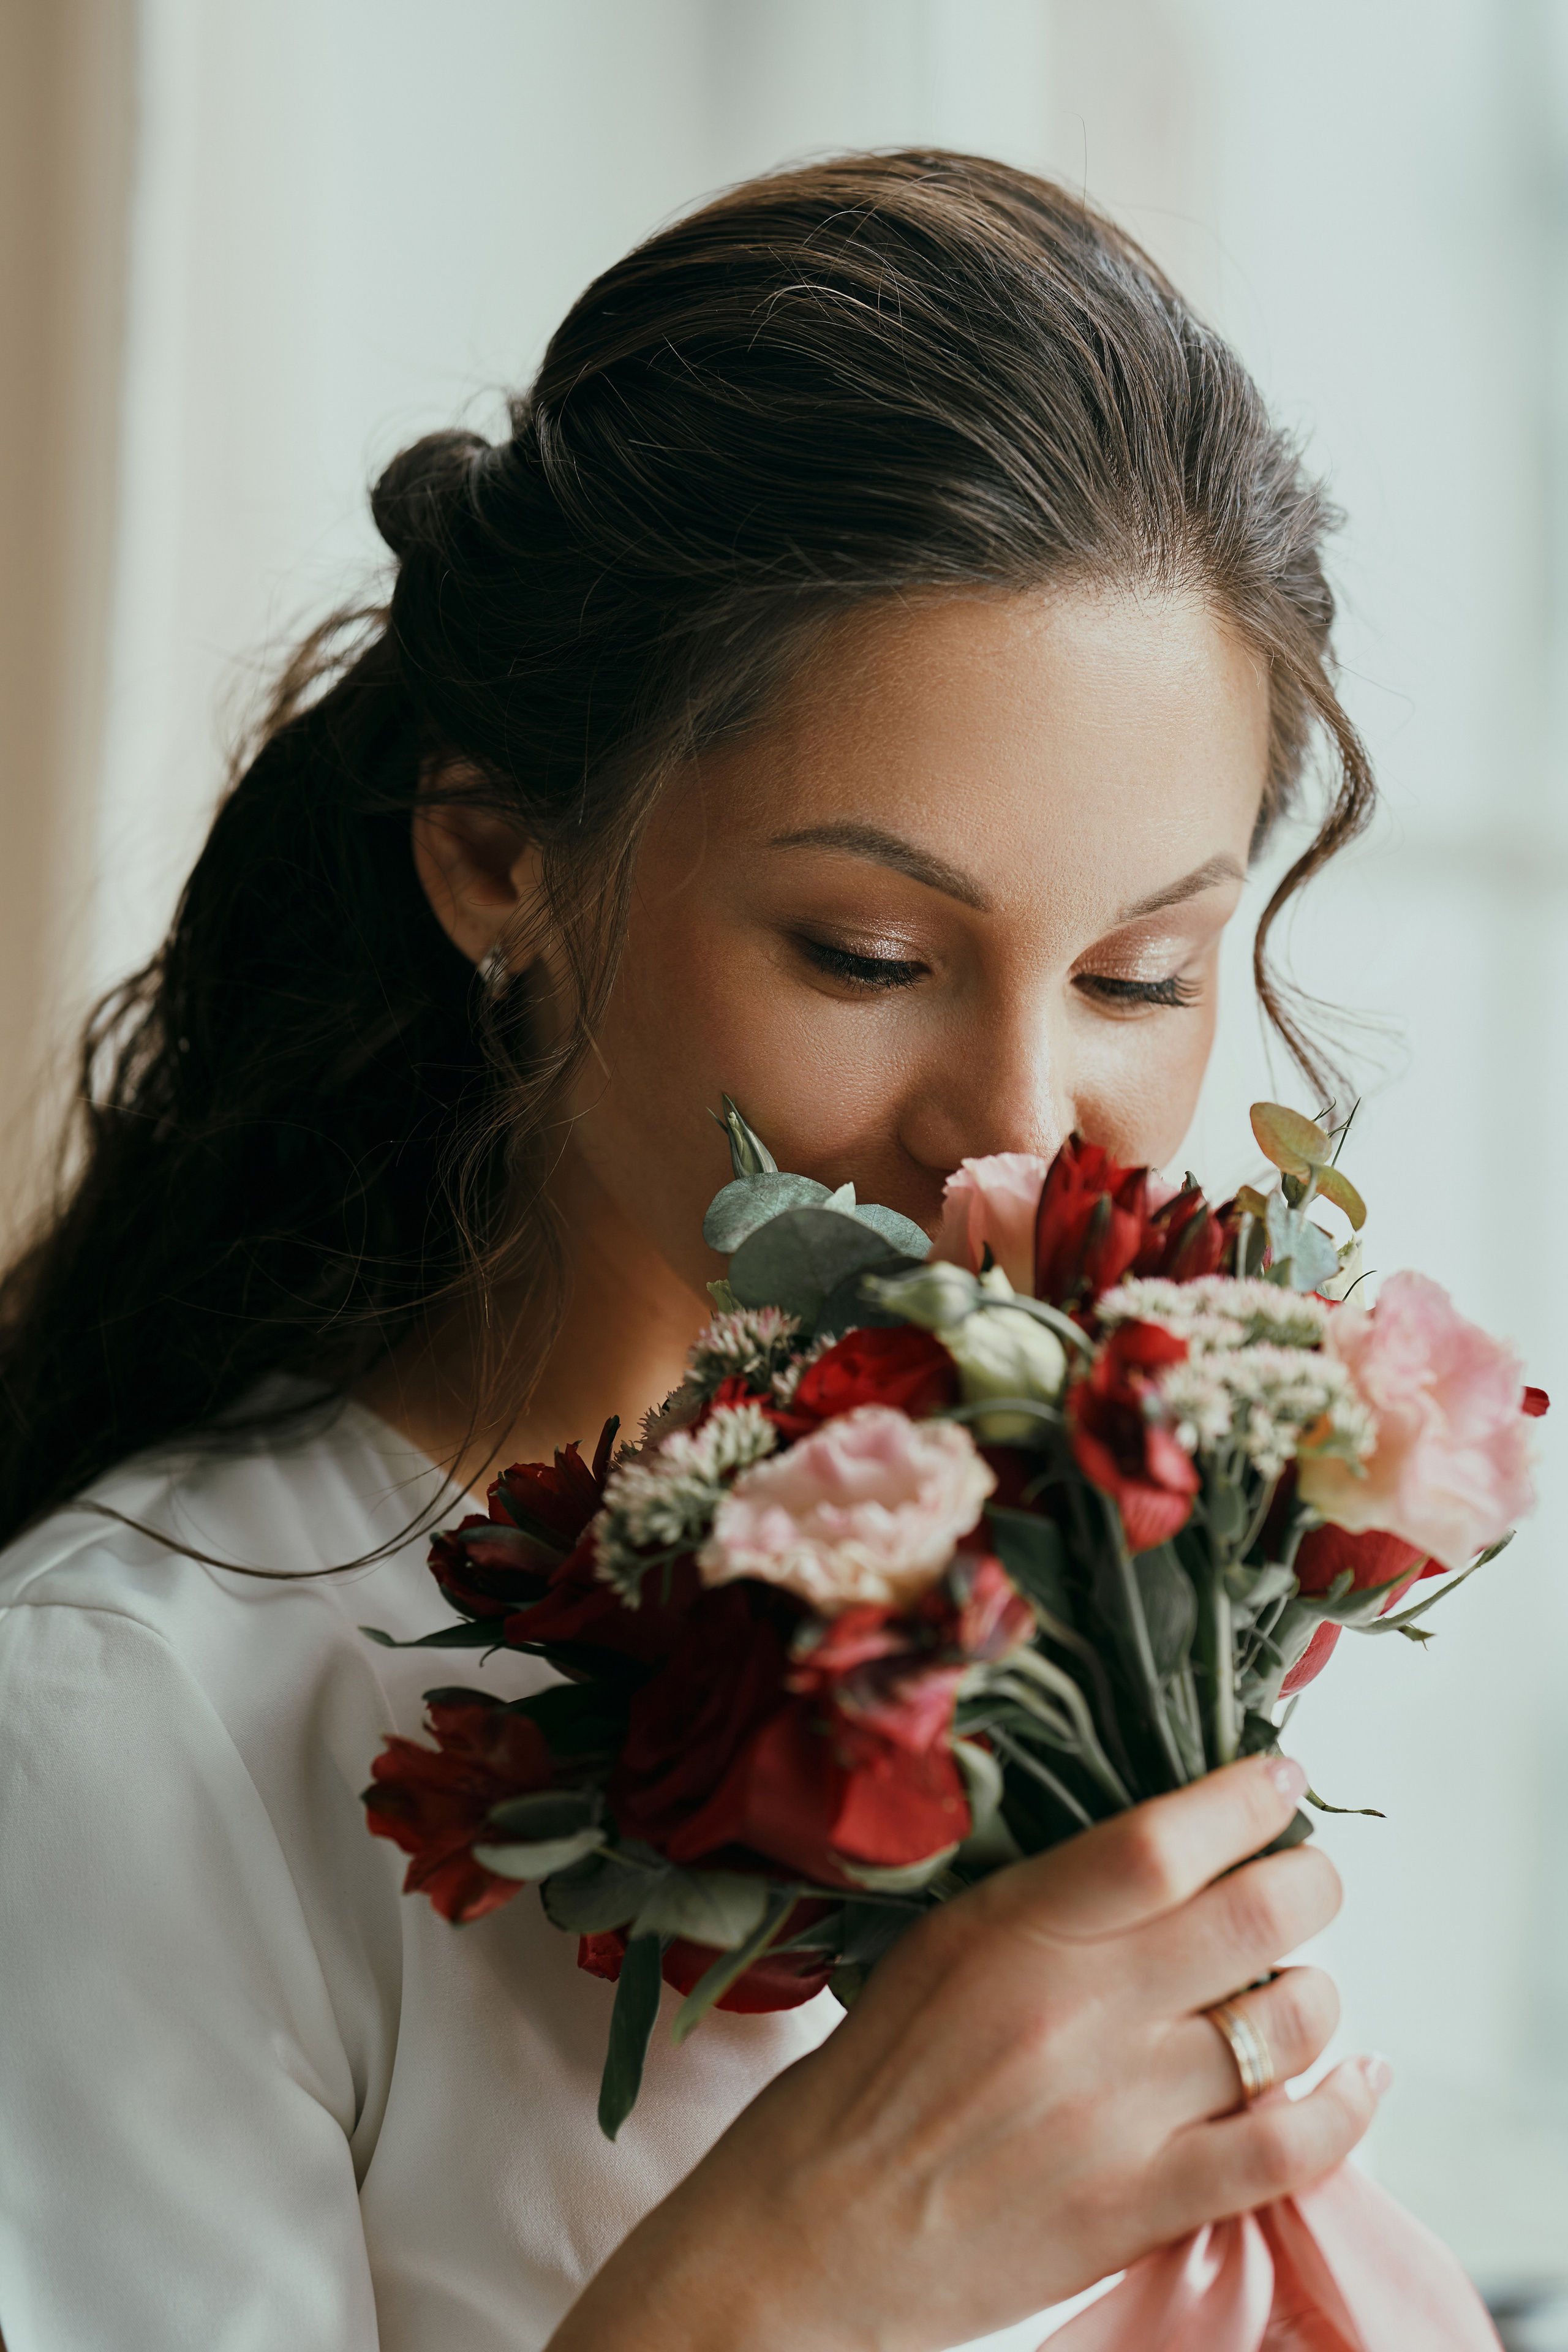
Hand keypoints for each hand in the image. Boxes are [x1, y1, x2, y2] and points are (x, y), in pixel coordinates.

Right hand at [549, 1755, 1382, 2351]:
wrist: (816, 2226)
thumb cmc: (877, 2077)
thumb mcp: (944, 1943)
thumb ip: (1052, 1899)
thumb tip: (1169, 1854)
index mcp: (1017, 1930)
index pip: (1163, 1839)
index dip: (1245, 1798)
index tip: (1278, 1780)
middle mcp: (1078, 2011)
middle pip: (1255, 1917)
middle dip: (1310, 1883)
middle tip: (1308, 1879)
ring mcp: (1118, 2112)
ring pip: (1287, 2027)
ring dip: (1316, 1996)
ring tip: (1297, 1993)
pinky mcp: (1140, 2205)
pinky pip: (1287, 2149)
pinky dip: (1345, 2108)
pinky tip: (1356, 2081)